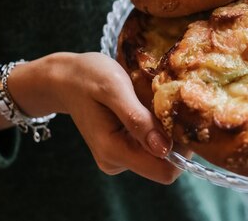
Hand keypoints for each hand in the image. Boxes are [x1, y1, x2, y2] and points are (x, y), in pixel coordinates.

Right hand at [0, 52, 188, 183]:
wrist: (64, 78)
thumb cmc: (88, 76)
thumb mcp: (114, 88)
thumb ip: (137, 119)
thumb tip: (165, 148)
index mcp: (113, 150)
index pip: (164, 170)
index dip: (181, 149)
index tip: (182, 119)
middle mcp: (116, 161)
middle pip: (165, 161)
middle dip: (174, 135)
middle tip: (169, 103)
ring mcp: (118, 156)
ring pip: (160, 151)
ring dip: (164, 128)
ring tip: (153, 100)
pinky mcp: (121, 148)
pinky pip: (150, 143)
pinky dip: (155, 125)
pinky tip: (146, 105)